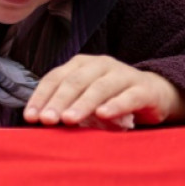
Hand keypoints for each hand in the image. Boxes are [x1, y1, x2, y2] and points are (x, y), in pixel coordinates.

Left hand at [23, 54, 184, 127]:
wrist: (154, 94)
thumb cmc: (111, 96)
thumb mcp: (85, 96)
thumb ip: (66, 103)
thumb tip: (39, 121)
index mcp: (80, 64)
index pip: (55, 78)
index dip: (41, 97)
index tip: (30, 117)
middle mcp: (100, 65)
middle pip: (74, 82)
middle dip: (58, 102)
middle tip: (47, 120)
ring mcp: (122, 74)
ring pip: (99, 88)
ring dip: (82, 104)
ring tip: (68, 120)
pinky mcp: (144, 89)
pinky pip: (127, 97)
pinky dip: (114, 105)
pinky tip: (102, 115)